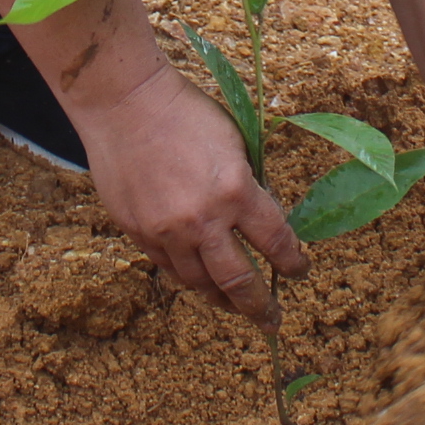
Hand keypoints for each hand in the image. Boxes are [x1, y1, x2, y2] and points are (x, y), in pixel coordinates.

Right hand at [77, 65, 307, 327]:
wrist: (125, 103)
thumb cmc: (186, 113)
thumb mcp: (236, 144)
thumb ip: (249, 186)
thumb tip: (262, 221)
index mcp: (236, 192)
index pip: (276, 242)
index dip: (293, 262)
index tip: (299, 270)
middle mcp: (203, 220)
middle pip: (238, 281)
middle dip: (260, 307)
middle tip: (272, 321)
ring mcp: (166, 231)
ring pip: (199, 282)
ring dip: (221, 299)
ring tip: (233, 307)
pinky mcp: (137, 231)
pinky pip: (167, 267)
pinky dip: (187, 276)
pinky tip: (197, 279)